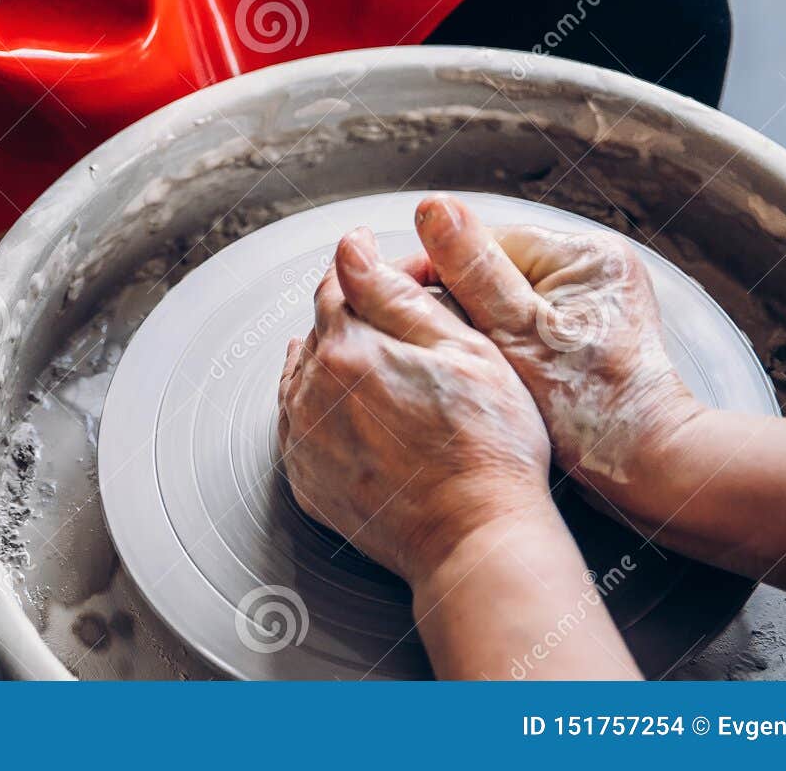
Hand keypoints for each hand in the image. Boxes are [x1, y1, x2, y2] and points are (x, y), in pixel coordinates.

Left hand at [277, 227, 553, 586]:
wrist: (474, 538)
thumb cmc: (486, 447)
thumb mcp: (463, 349)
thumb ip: (397, 293)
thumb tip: (352, 247)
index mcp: (347, 348)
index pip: (341, 282)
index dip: (376, 271)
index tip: (401, 275)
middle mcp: (311, 390)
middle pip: (321, 328)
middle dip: (358, 316)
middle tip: (408, 328)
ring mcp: (303, 438)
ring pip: (304, 374)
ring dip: (335, 361)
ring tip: (385, 369)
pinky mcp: (305, 478)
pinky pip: (299, 424)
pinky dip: (321, 407)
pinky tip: (358, 410)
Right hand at [410, 194, 702, 502]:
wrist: (650, 468)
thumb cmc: (595, 411)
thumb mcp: (519, 336)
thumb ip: (474, 271)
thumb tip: (434, 207)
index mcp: (581, 253)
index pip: (481, 240)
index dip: (431, 267)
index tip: (388, 295)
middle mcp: (591, 265)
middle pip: (491, 266)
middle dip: (452, 297)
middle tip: (412, 331)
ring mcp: (590, 297)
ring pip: (502, 294)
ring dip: (470, 319)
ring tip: (440, 350)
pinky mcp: (584, 328)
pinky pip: (522, 319)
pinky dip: (496, 338)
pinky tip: (477, 364)